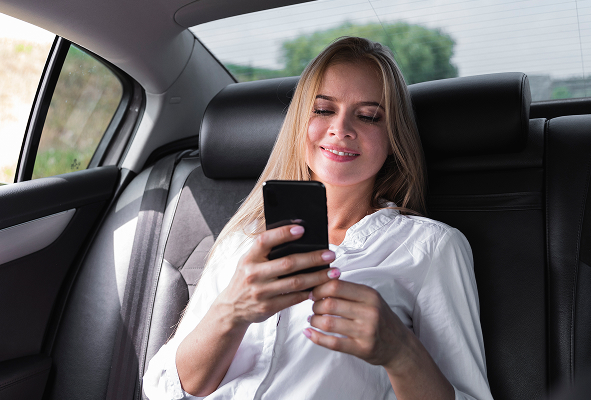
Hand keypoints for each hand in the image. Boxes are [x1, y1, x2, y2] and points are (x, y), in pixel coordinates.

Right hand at [215, 224, 338, 328]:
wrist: (232, 308)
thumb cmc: (246, 279)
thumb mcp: (248, 261)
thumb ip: (266, 250)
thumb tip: (295, 234)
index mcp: (249, 258)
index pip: (264, 241)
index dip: (282, 233)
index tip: (301, 229)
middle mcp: (253, 274)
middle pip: (288, 263)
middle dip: (312, 258)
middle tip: (330, 254)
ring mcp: (261, 292)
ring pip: (295, 283)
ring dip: (317, 277)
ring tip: (333, 272)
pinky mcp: (268, 307)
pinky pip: (294, 298)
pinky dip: (309, 292)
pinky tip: (320, 287)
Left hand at [304, 279, 412, 371]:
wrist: (399, 344)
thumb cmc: (380, 318)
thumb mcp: (370, 299)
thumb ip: (349, 290)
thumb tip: (320, 282)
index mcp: (370, 295)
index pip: (336, 286)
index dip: (319, 289)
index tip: (313, 293)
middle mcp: (369, 312)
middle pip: (329, 304)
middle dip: (315, 306)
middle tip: (313, 308)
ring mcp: (366, 331)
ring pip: (328, 323)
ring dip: (314, 321)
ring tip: (313, 320)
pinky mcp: (362, 349)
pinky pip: (333, 343)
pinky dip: (316, 338)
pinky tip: (309, 333)